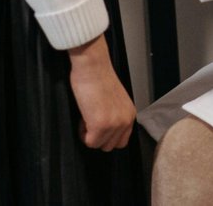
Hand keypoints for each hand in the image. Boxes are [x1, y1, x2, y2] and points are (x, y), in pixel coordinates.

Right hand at [67, 34, 135, 149]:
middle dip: (97, 137)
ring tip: (87, 116)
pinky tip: (83, 117)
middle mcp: (125, 121)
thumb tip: (106, 131)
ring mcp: (113, 124)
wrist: (92, 66)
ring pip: (99, 145)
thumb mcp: (115, 100)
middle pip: (110, 146)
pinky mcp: (100, 125)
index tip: (98, 123)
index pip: (121, 141)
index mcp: (130, 114)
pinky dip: (82, 133)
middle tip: (90, 119)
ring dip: (90, 135)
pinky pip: (89, 142)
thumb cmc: (99, 78)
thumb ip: (115, 115)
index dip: (107, 136)